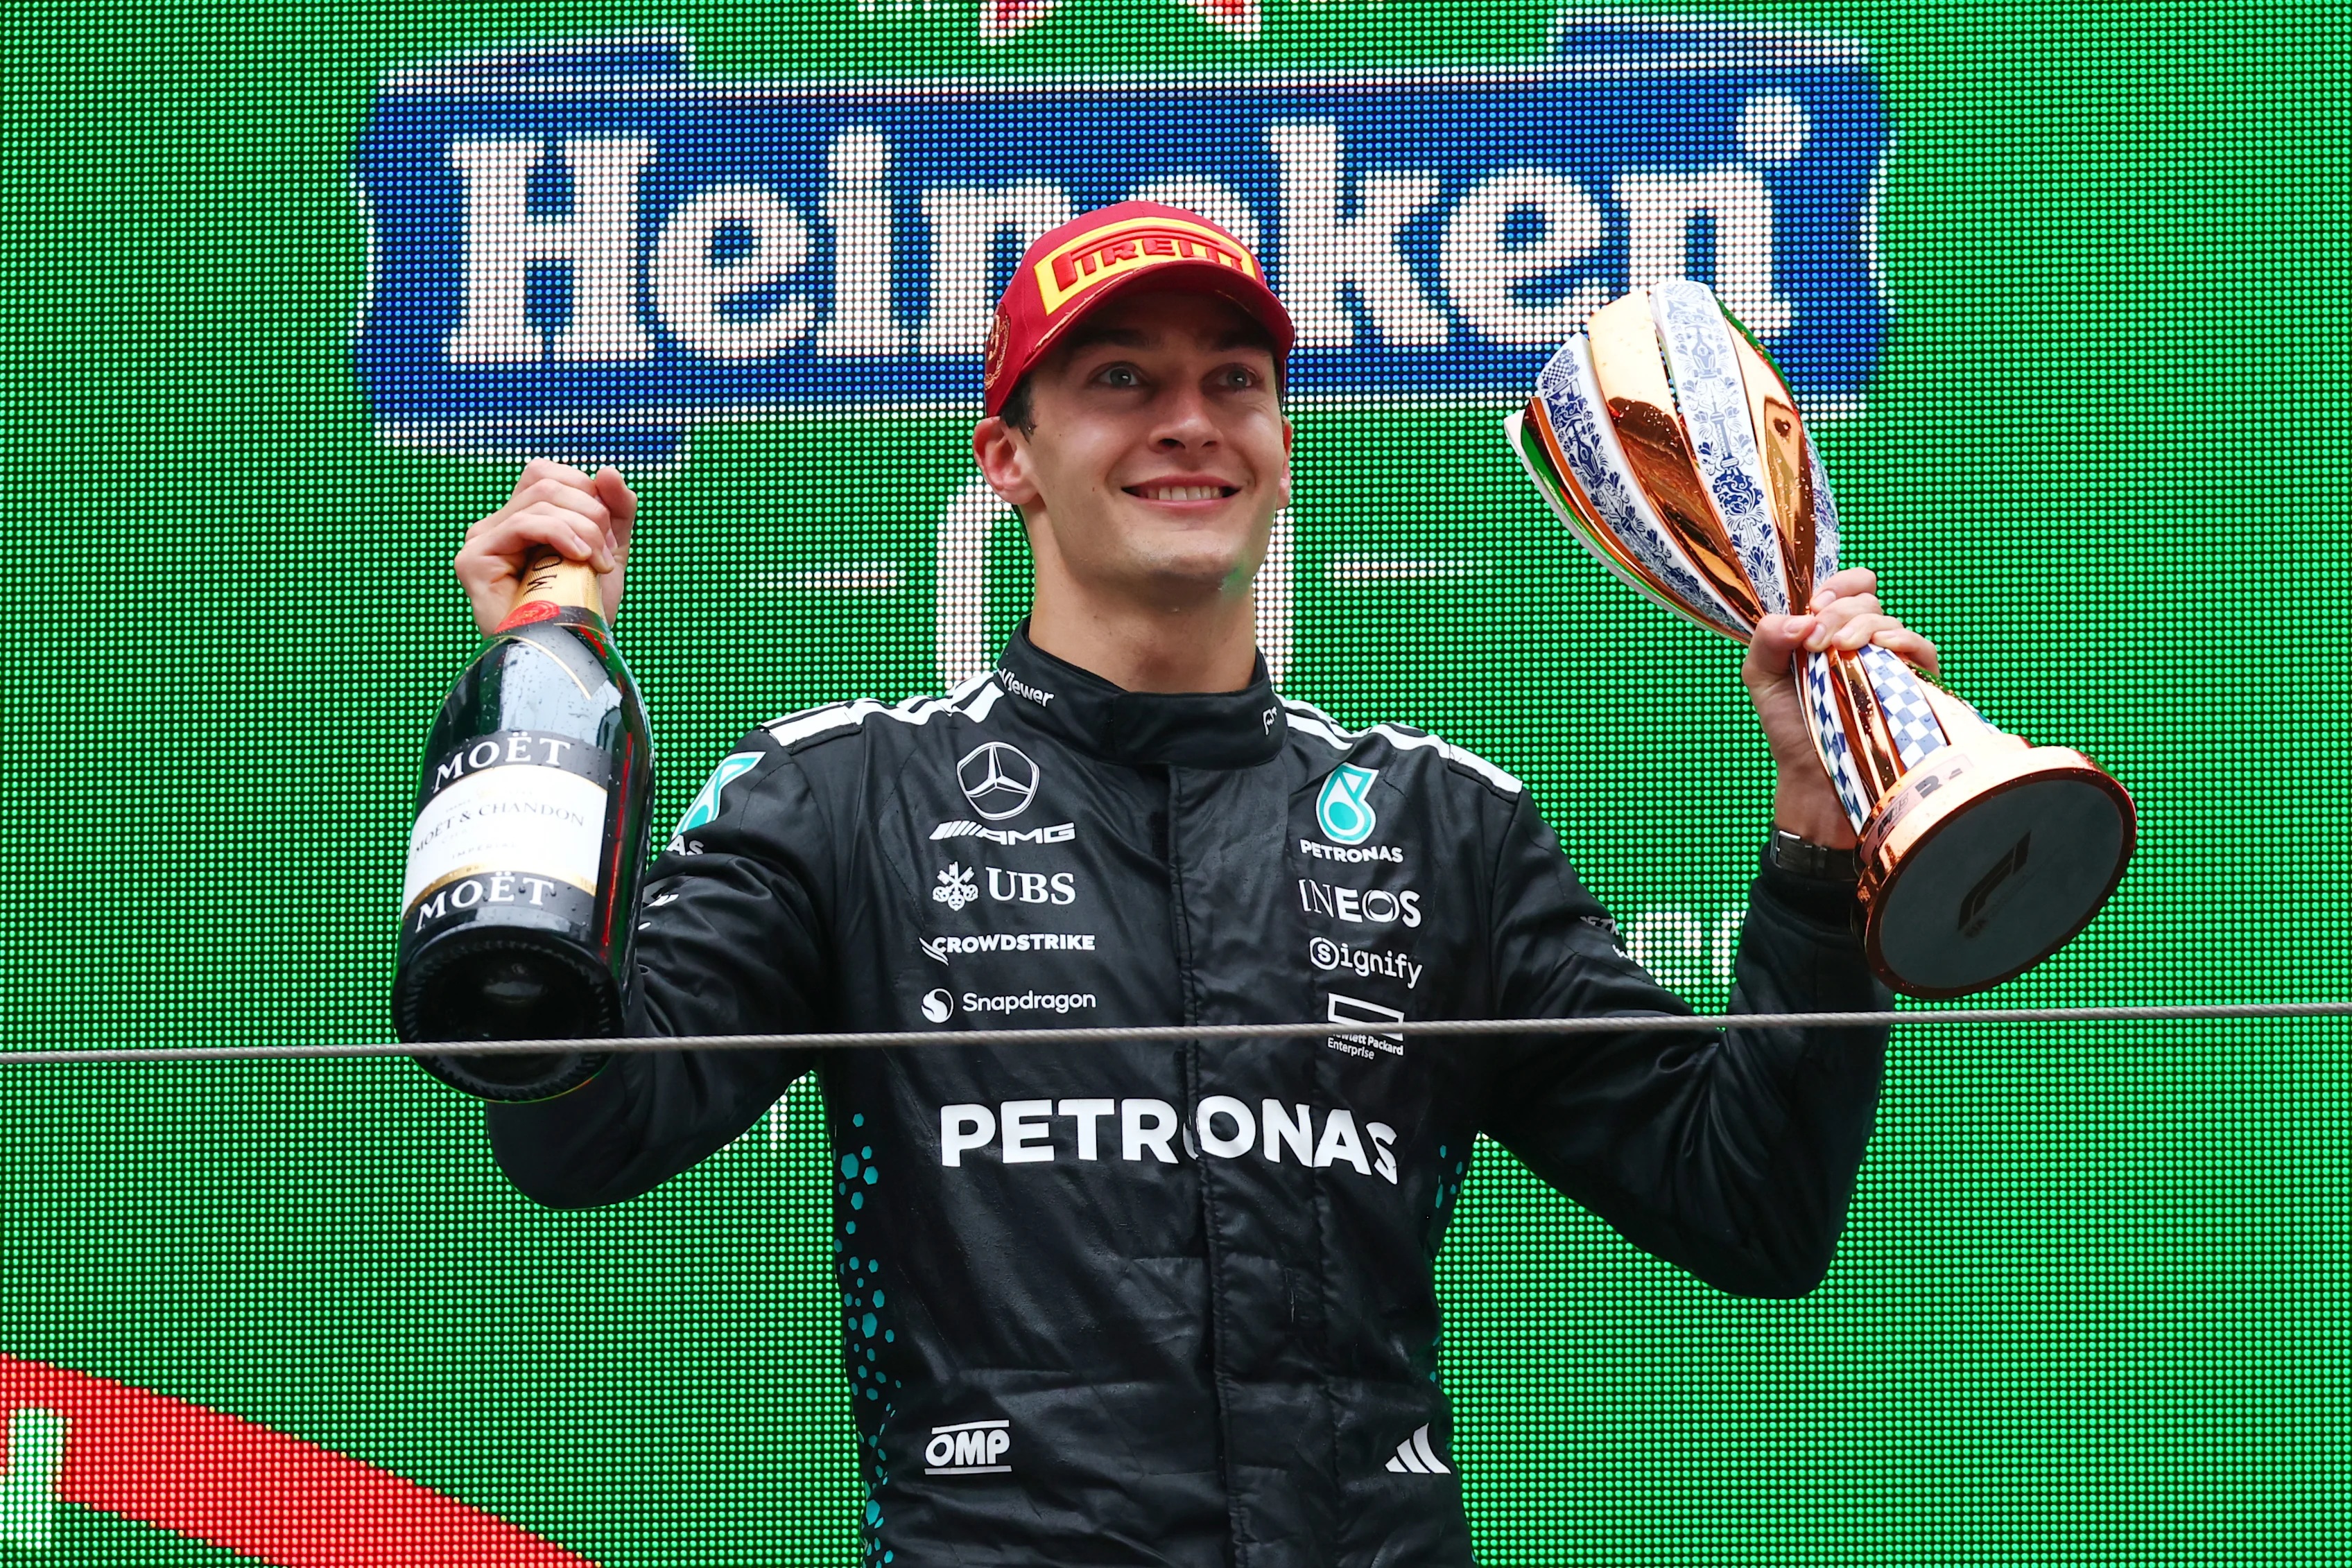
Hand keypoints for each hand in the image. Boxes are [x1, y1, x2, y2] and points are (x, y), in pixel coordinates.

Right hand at [454, 461, 635, 635]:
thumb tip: (609, 470)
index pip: (548, 474)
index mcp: (522, 520)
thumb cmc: (585, 609)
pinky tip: (579, 558)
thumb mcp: (610, 550)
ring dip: (584, 528)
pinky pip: (522, 523)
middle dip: (591, 512)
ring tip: (598, 563)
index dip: (586, 493)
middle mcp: (496, 526)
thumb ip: (615, 510)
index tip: (610, 538)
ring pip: (539, 499)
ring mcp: (481, 542)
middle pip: (546, 482)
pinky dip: (560, 534)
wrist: (573, 654)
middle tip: (607, 554)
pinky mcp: (474, 560)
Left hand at [1741, 567, 1940, 849]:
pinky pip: (1919, 645)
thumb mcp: (1762, 678)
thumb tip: (1800, 619)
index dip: (1835, 586)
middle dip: (1837, 612)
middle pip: (1865, 599)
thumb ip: (1766, 640)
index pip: (1846, 587)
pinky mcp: (1913, 681)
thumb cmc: (1789, 726)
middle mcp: (1861, 639)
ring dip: (1861, 626)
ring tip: (1839, 651)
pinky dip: (1901, 639)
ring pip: (1887, 619)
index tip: (1814, 607)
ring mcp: (1888, 659)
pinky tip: (1879, 648)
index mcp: (1829, 630)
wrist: (1812, 775)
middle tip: (1816, 643)